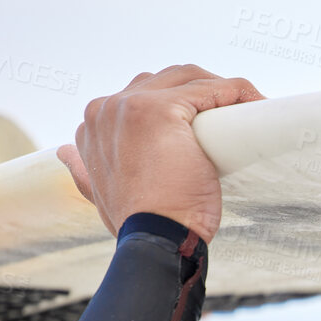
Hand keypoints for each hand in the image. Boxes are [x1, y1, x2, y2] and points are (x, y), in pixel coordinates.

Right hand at [56, 65, 264, 242]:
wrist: (154, 242)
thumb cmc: (140, 226)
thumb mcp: (101, 194)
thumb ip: (84, 169)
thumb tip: (66, 152)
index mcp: (94, 124)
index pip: (144, 93)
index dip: (181, 104)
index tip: (208, 125)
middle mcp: (107, 108)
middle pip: (167, 80)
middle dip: (203, 92)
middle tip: (234, 116)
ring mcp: (131, 105)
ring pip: (189, 78)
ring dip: (222, 89)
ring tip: (249, 110)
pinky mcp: (161, 110)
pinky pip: (211, 89)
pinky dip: (237, 92)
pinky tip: (255, 103)